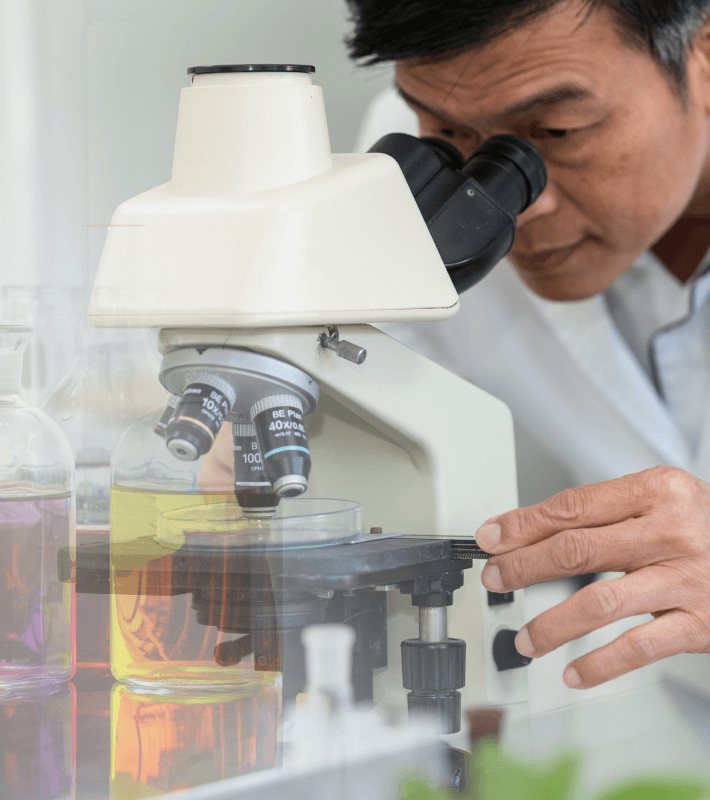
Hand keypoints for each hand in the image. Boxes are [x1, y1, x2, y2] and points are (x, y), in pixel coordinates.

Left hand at [476, 466, 709, 688]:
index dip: (523, 524)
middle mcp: (672, 530)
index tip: (492, 537)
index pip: (572, 507)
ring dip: (552, 623)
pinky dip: (600, 663)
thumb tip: (530, 533)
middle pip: (577, 549)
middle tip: (495, 579)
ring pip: (600, 601)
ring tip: (525, 637)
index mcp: (657, 490)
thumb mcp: (660, 501)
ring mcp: (686, 578)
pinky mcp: (701, 623)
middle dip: (524, 567)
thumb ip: (605, 513)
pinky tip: (574, 672)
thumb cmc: (705, 527)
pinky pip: (638, 647)